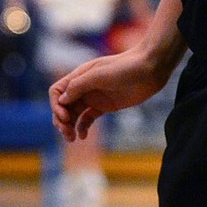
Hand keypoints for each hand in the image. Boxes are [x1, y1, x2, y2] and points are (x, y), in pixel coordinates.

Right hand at [49, 48, 166, 141]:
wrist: (149, 70)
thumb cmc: (124, 67)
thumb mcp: (98, 75)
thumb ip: (78, 86)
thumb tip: (61, 100)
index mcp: (79, 76)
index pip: (57, 92)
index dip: (56, 105)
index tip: (65, 117)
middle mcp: (83, 87)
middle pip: (63, 105)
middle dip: (61, 120)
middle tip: (67, 133)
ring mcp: (94, 97)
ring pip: (74, 114)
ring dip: (69, 126)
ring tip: (72, 138)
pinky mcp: (105, 107)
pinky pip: (88, 118)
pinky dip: (83, 127)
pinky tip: (82, 136)